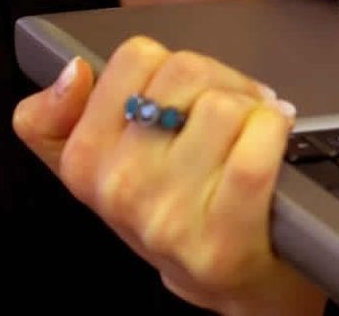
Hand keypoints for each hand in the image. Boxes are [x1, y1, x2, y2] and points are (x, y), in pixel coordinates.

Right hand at [12, 36, 325, 315]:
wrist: (225, 281)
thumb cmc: (175, 209)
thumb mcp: (106, 164)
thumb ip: (62, 115)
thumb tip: (72, 72)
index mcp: (84, 160)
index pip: (136, 58)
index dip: (174, 66)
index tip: (186, 94)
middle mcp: (119, 189)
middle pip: (185, 72)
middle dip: (221, 82)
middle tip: (233, 110)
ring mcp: (169, 215)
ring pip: (224, 104)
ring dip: (252, 107)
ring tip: (252, 131)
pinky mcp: (224, 235)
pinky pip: (258, 138)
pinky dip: (276, 128)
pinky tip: (274, 138)